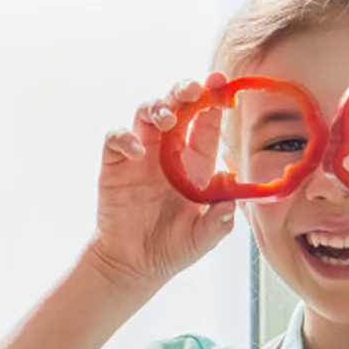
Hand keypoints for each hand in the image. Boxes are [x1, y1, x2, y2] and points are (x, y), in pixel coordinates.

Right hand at [84, 74, 237, 292]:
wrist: (134, 264)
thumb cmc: (172, 248)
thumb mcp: (202, 239)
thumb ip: (219, 223)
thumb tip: (232, 205)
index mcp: (195, 162)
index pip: (206, 122)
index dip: (213, 100)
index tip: (221, 84)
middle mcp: (168, 152)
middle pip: (176, 106)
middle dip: (184, 91)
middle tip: (194, 89)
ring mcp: (140, 155)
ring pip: (146, 113)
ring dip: (158, 107)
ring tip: (167, 119)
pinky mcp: (116, 165)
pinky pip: (116, 138)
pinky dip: (125, 137)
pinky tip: (137, 151)